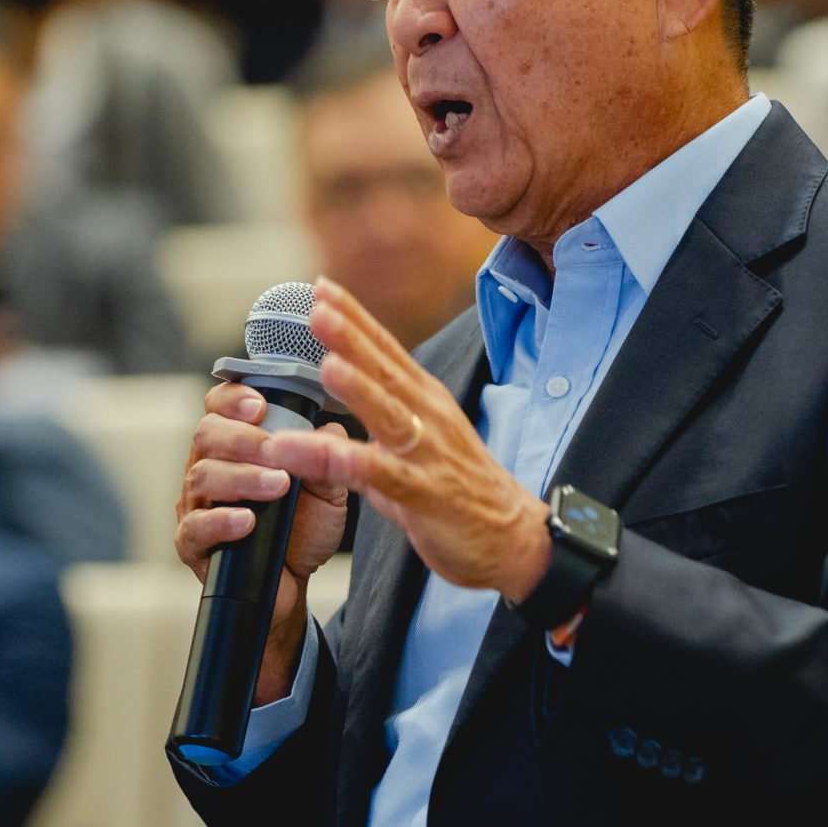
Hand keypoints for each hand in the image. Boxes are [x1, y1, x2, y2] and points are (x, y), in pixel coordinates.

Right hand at [176, 382, 350, 702]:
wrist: (294, 585)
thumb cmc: (302, 530)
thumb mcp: (327, 491)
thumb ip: (327, 457)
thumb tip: (332, 427)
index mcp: (235, 446)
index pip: (219, 406)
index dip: (233, 398)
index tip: (260, 404)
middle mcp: (210, 468)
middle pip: (207, 434)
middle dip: (244, 438)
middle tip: (276, 449)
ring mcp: (197, 506)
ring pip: (201, 477)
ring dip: (242, 478)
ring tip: (278, 486)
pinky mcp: (193, 545)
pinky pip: (195, 527)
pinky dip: (221, 522)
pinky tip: (247, 521)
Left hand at [255, 278, 551, 604]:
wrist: (516, 539)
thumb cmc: (463, 490)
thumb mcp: (422, 439)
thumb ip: (382, 412)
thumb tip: (340, 386)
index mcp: (426, 400)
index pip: (387, 350)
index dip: (356, 318)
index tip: (322, 287)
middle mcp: (429, 418)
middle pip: (387, 370)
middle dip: (352, 336)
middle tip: (318, 305)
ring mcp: (428, 455)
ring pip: (389, 415)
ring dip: (358, 387)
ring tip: (327, 362)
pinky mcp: (425, 495)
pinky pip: (378, 474)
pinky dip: (343, 460)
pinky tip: (311, 451)